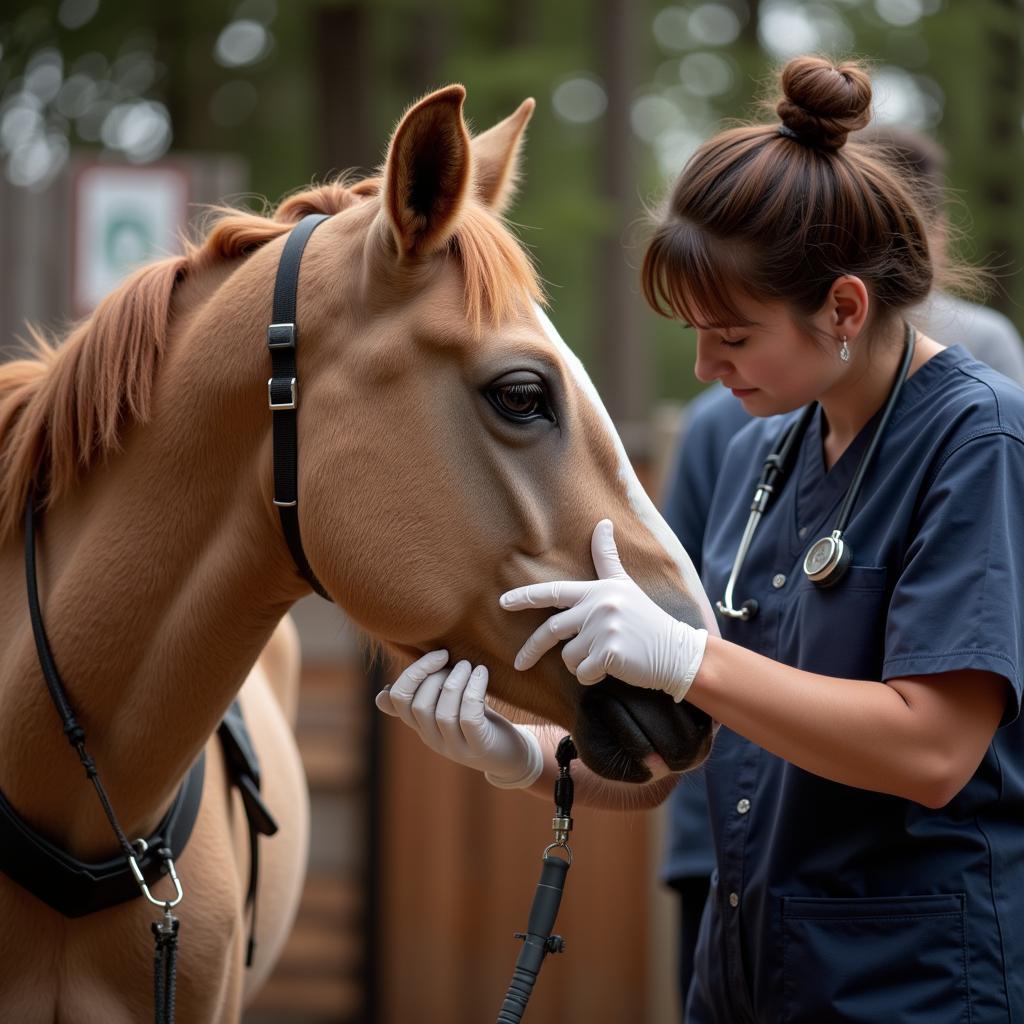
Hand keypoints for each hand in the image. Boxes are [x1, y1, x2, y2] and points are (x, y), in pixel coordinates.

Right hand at [375, 650, 543, 788]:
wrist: (512, 756)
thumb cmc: (479, 724)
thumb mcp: (447, 709)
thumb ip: (422, 698)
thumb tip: (382, 695)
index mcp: (421, 725)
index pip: (398, 699)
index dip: (413, 673)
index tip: (439, 655)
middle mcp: (432, 739)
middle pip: (418, 704)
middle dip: (436, 675)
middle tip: (459, 662)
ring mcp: (454, 748)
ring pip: (443, 712)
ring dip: (457, 681)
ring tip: (471, 666)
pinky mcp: (478, 748)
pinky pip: (468, 718)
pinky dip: (473, 691)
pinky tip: (482, 674)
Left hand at [500, 519, 707, 701]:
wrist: (677, 651)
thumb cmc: (647, 619)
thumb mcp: (625, 585)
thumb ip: (607, 558)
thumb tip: (602, 523)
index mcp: (597, 591)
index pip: (554, 592)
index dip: (525, 597)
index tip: (503, 602)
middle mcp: (598, 606)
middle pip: (552, 631)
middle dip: (532, 649)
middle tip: (519, 663)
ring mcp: (604, 630)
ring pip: (568, 657)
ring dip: (580, 664)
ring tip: (605, 657)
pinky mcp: (610, 653)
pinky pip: (583, 673)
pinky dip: (593, 677)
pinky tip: (614, 668)